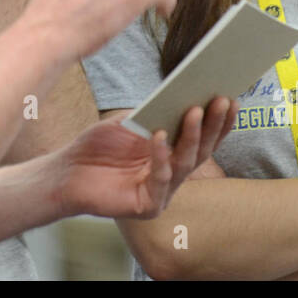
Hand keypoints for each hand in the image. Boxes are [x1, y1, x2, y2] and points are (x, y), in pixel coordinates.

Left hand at [54, 97, 234, 219]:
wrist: (67, 171)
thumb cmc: (98, 146)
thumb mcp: (129, 122)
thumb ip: (154, 113)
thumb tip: (182, 92)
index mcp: (172, 154)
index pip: (203, 138)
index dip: (219, 121)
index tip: (230, 97)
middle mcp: (173, 174)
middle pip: (201, 150)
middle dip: (212, 124)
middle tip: (221, 100)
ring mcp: (163, 192)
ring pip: (185, 163)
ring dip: (191, 135)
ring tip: (194, 110)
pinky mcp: (148, 205)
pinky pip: (160, 179)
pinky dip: (160, 157)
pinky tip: (159, 137)